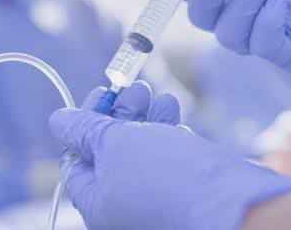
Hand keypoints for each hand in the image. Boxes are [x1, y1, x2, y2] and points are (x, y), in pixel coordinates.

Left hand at [50, 81, 290, 229]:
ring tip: (154, 92)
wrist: (232, 202)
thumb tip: (58, 120)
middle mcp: (124, 204)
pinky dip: (165, 128)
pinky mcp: (184, 186)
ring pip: (141, 148)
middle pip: (110, 151)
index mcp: (98, 204)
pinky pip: (167, 153)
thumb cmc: (165, 177)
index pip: (76, 161)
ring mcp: (156, 195)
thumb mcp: (113, 145)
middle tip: (131, 87)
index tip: (100, 94)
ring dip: (144, 114)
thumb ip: (83, 130)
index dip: (83, 124)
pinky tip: (172, 108)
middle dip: (118, 113)